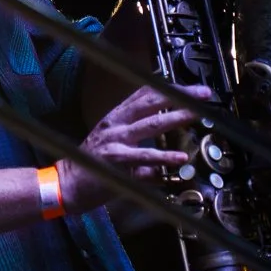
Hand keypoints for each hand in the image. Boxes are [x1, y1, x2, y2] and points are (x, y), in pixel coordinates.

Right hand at [58, 83, 210, 212]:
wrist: (67, 183)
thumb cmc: (91, 163)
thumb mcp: (113, 141)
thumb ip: (139, 136)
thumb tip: (167, 133)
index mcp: (116, 116)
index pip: (145, 93)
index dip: (170, 87)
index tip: (192, 88)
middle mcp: (116, 124)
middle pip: (152, 102)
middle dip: (179, 96)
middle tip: (203, 94)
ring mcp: (116, 141)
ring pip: (151, 124)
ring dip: (177, 117)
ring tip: (197, 115)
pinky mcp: (116, 162)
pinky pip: (145, 158)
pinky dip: (164, 157)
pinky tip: (180, 158)